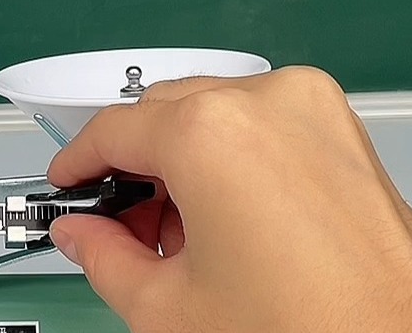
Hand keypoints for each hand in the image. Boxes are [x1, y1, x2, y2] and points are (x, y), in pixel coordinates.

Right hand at [46, 66, 411, 332]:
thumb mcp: (168, 308)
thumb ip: (103, 257)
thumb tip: (81, 235)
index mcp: (210, 133)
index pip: (113, 128)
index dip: (77, 161)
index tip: (69, 184)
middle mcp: (263, 102)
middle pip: (162, 111)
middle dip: (133, 165)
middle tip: (118, 223)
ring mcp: (310, 109)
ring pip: (212, 111)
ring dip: (181, 159)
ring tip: (179, 234)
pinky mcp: (342, 129)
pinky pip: (261, 120)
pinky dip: (231, 155)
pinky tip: (225, 218)